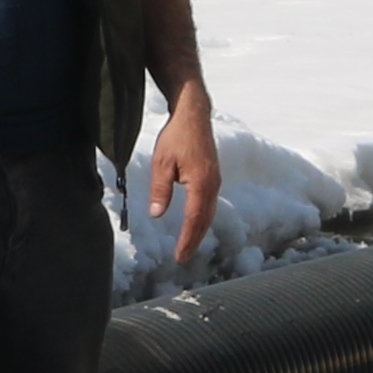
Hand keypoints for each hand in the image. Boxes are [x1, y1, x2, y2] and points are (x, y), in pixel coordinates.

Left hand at [142, 91, 224, 268]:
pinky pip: (209, 204)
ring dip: (199, 231)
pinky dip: (202, 218)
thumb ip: (160, 190)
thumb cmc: (176, 136)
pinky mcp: (213, 177)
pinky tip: (195, 224)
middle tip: (183, 258)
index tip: (179, 256)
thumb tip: (157, 214)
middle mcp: (213, 185)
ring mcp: (215, 181)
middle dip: (194, 241)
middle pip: (205, 220)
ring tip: (188, 246)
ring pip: (209, 213)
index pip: (194, 219)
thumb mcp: (161, 163)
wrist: (193, 115)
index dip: (187, 240)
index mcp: (201, 184)